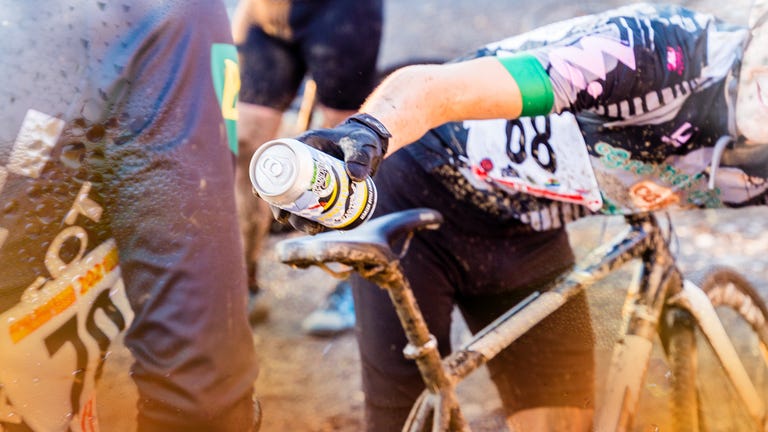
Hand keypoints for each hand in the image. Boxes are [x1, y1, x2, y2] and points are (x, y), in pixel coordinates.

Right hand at [267, 113, 390, 234]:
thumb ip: (360, 156)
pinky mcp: (323, 193)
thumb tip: (356, 176)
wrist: (372, 151)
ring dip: (299, 219)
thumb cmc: (362, 140)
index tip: (262, 195)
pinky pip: (313, 208)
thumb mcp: (361, 145)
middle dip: (281, 207)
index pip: (276, 162)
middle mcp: (303, 166)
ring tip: (313, 229)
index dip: (264, 178)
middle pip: (283, 188)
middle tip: (287, 220)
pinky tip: (320, 228)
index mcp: (303, 148)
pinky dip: (314, 219)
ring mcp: (312, 182)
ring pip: (297, 203)